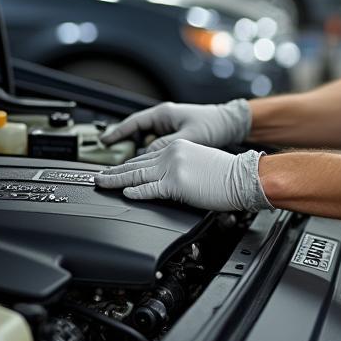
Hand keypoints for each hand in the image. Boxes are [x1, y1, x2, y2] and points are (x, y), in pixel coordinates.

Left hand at [95, 140, 272, 212]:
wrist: (243, 176)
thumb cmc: (227, 174)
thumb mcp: (197, 163)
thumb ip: (177, 169)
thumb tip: (163, 183)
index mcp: (176, 147)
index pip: (145, 157)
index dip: (126, 166)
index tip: (114, 170)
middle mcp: (172, 153)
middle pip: (136, 165)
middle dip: (114, 172)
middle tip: (97, 176)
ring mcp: (173, 168)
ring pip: (136, 176)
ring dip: (115, 180)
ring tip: (101, 183)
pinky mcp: (177, 183)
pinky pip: (151, 189)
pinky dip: (136, 192)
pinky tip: (124, 193)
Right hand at [100, 99, 250, 153]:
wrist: (231, 124)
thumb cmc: (213, 124)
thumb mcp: (188, 136)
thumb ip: (167, 145)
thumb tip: (147, 155)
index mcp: (163, 113)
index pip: (133, 123)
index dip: (117, 133)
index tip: (104, 141)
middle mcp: (163, 119)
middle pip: (135, 133)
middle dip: (121, 146)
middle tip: (107, 160)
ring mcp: (168, 128)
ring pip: (144, 141)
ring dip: (136, 153)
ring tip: (122, 167)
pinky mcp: (175, 137)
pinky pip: (155, 147)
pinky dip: (148, 156)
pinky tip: (146, 167)